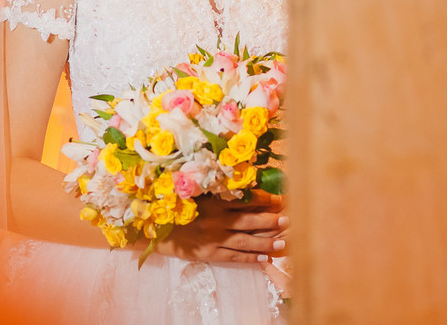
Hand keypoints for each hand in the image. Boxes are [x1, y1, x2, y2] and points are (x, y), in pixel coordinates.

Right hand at [156, 190, 286, 263]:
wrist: (157, 230)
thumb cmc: (178, 208)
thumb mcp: (198, 194)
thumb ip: (219, 191)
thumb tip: (245, 188)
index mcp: (214, 201)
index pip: (246, 200)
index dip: (265, 201)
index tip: (282, 200)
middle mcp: (216, 220)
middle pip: (249, 220)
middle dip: (270, 221)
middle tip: (289, 221)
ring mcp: (213, 238)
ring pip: (245, 240)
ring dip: (265, 242)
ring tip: (283, 243)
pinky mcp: (209, 253)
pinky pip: (233, 256)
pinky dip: (249, 257)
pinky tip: (263, 259)